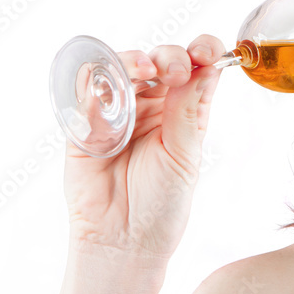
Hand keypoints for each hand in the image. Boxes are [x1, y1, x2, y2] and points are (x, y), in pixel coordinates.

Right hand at [61, 34, 224, 261]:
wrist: (123, 242)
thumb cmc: (162, 204)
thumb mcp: (184, 156)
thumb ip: (188, 111)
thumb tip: (208, 68)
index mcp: (185, 109)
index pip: (198, 67)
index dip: (204, 51)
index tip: (208, 51)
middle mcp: (154, 104)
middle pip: (161, 60)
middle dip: (169, 55)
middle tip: (176, 69)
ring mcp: (119, 110)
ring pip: (123, 67)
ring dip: (134, 59)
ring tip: (146, 69)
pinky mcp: (85, 123)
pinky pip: (87, 91)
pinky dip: (98, 83)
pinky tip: (112, 92)